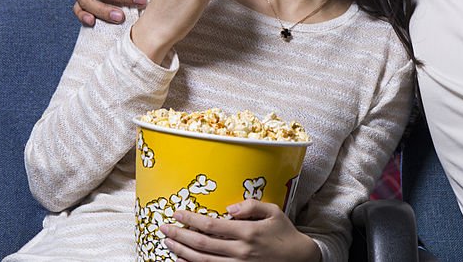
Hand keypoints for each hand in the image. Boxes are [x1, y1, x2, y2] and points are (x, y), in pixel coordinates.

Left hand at [160, 200, 320, 261]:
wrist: (299, 258)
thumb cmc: (284, 232)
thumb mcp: (273, 211)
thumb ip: (251, 206)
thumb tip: (229, 208)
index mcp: (247, 232)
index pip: (211, 225)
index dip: (191, 219)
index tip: (178, 213)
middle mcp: (240, 251)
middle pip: (202, 244)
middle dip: (179, 235)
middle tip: (164, 228)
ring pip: (202, 261)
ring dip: (182, 252)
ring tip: (168, 243)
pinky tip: (182, 260)